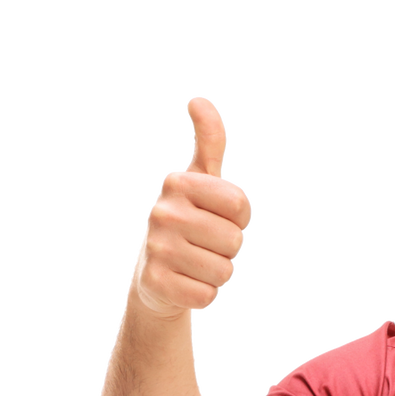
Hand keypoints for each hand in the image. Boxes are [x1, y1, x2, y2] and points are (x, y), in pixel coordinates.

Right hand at [130, 95, 252, 318]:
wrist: (154, 276)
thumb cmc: (188, 220)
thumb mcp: (200, 178)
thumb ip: (210, 140)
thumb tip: (197, 99)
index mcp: (176, 182)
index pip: (240, 206)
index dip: (238, 219)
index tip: (216, 217)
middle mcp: (161, 212)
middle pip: (234, 240)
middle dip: (227, 248)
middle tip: (204, 245)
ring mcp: (156, 249)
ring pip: (223, 270)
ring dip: (217, 273)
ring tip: (195, 264)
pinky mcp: (155, 284)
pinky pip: (207, 296)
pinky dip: (204, 295)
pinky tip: (186, 284)